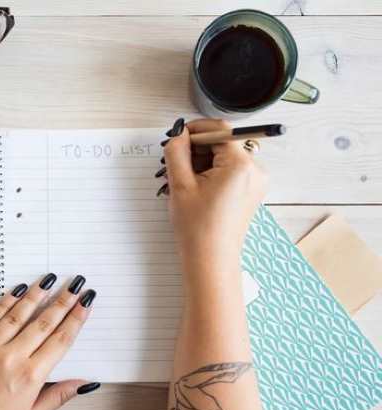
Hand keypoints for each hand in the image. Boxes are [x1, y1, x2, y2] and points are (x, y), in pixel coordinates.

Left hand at [0, 274, 98, 409]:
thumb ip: (58, 396)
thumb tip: (85, 383)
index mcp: (30, 377)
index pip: (60, 340)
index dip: (76, 319)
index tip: (86, 303)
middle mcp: (12, 357)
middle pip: (43, 323)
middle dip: (63, 301)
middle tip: (76, 284)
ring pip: (18, 315)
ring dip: (36, 295)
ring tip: (49, 280)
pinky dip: (6, 302)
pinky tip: (18, 291)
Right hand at [162, 118, 267, 271]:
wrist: (210, 259)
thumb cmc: (197, 228)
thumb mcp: (180, 185)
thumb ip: (176, 152)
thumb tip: (178, 134)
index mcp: (240, 165)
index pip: (220, 130)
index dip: (196, 130)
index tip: (178, 136)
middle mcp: (255, 169)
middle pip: (223, 142)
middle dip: (197, 149)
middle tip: (176, 166)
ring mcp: (255, 181)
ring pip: (225, 157)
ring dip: (203, 162)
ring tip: (185, 183)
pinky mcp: (250, 190)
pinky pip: (230, 170)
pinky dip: (212, 173)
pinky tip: (197, 189)